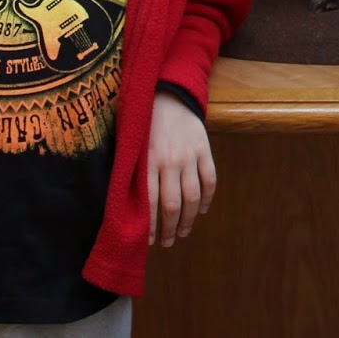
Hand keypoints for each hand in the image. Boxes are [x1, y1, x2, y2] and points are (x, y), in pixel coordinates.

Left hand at [146, 90, 215, 247]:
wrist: (169, 96)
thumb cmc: (146, 125)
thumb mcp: (134, 148)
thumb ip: (135, 173)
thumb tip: (129, 207)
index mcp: (148, 162)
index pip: (149, 202)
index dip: (150, 226)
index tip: (149, 242)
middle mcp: (170, 161)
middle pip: (173, 205)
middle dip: (171, 228)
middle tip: (169, 242)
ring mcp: (189, 156)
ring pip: (192, 197)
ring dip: (189, 220)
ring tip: (184, 232)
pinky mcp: (204, 150)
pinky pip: (209, 179)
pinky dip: (207, 198)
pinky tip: (201, 210)